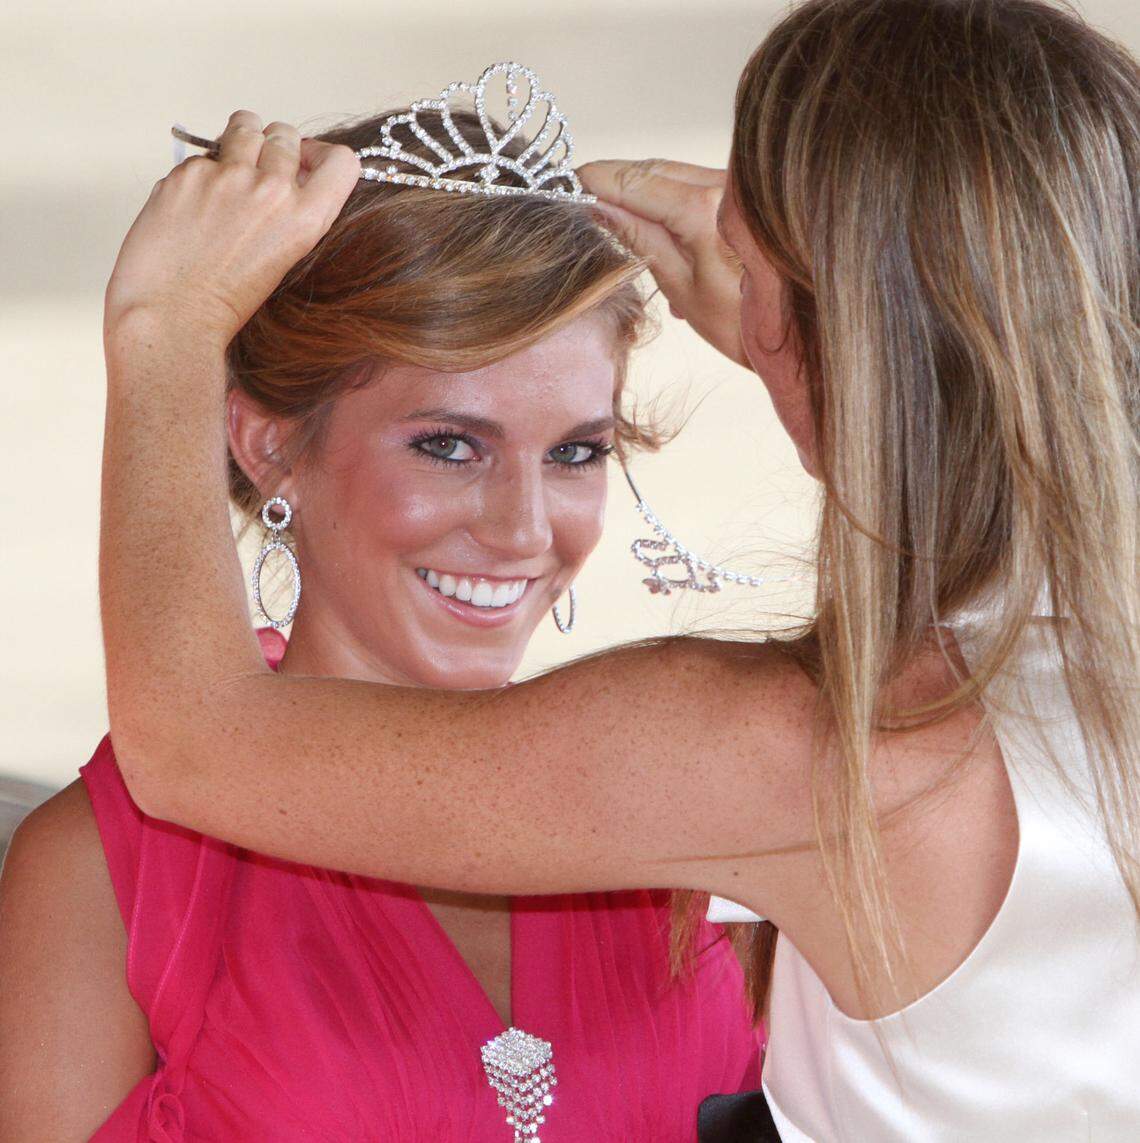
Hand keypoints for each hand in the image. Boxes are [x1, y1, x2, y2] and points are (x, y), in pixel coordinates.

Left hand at [104, 110, 360, 350]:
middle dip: (274, 146)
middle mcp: (273, 191)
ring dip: (240, 140)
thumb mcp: (283, 257)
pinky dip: (201, 173)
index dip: (322, 155)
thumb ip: (292, 211)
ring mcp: (229, 177)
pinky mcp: (189, 173)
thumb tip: (285, 168)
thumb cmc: (227, 300)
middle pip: (286, 134)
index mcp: (306, 219)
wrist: (174, 316)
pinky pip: (203, 155)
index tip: (306, 163)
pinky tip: (194, 207)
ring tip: (228, 173)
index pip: (342, 161)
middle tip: (258, 172)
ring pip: (245, 125)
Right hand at [578, 160, 748, 369]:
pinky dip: (668, 200)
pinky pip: (696, 187)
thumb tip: (600, 208)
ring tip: (611, 213)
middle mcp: (723, 186)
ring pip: (675, 175)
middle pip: (653, 170)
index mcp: (703, 209)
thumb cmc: (743, 325)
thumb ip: (640, 239)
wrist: (802, 333)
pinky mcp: (746, 199)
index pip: (634, 181)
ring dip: (641, 191)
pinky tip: (653, 225)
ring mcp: (738, 188)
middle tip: (581, 196)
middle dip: (615, 181)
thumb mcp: (680, 288)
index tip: (567, 182)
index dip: (597, 180)